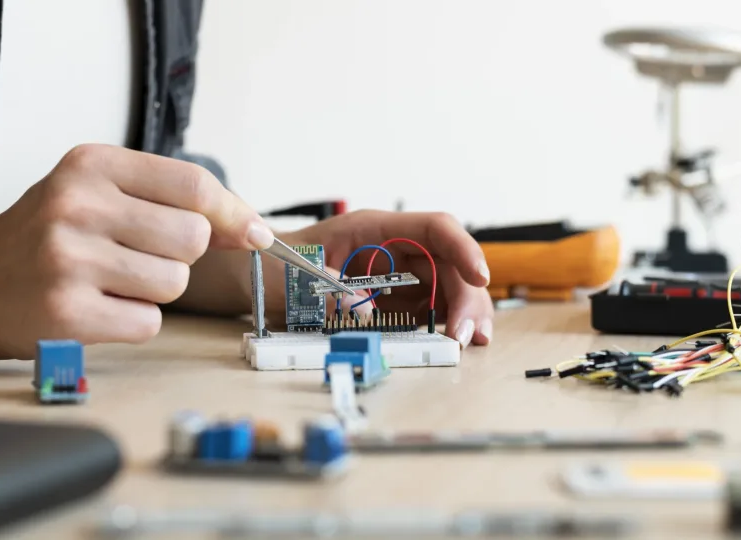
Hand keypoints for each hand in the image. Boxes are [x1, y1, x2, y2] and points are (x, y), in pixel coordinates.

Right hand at [0, 144, 272, 358]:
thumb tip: (254, 229)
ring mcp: (68, 259)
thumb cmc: (42, 238)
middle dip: (180, 256)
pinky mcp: (66, 312)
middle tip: (138, 258)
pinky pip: (148, 322)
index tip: (253, 234)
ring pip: (173, 283)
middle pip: (193, 238)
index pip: (193, 184)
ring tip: (110, 282)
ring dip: (155, 291)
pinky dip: (132, 322)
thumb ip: (170, 202)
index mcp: (90, 164)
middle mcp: (77, 205)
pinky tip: (98, 309)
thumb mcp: (94, 194)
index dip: (233, 213)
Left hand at [275, 210, 493, 346]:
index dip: (462, 248)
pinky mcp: (395, 298)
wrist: (260, 274)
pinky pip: (431, 307)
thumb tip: (364, 309)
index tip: (479, 276)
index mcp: (374, 229)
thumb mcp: (293, 276)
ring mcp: (398, 274)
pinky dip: (447, 324)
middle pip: (448, 264)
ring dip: (465, 312)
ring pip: (448, 286)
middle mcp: (394, 249)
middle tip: (467, 335)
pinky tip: (454, 341)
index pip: (433, 228)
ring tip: (470, 341)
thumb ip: (327, 289)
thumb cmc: (277, 265)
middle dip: (466, 296)